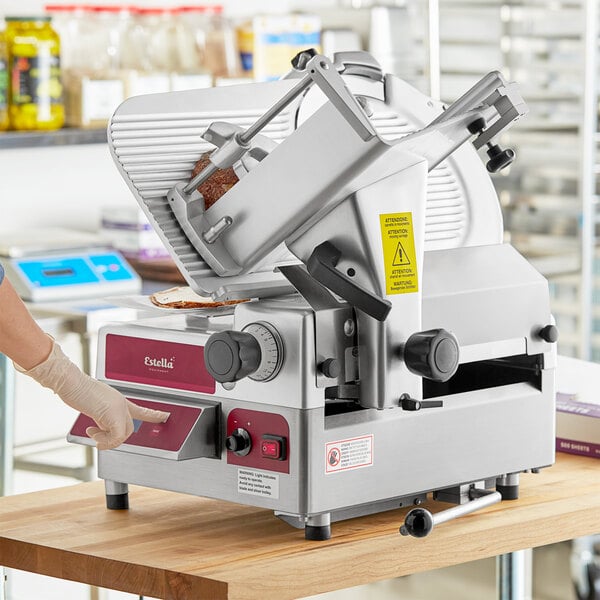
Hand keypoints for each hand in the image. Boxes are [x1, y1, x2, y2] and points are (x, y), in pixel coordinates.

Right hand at [15, 339, 169, 449]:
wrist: (71, 382)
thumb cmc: (76, 390)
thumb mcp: (93, 403)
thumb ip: (102, 413)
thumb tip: (101, 426)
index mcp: (119, 399)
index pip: (141, 409)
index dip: (153, 415)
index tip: (164, 416)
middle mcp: (122, 403)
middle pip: (130, 428)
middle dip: (114, 438)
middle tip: (97, 436)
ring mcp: (119, 408)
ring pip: (123, 434)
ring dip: (106, 440)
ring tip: (93, 434)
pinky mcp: (113, 414)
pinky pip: (116, 436)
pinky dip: (104, 440)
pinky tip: (92, 433)